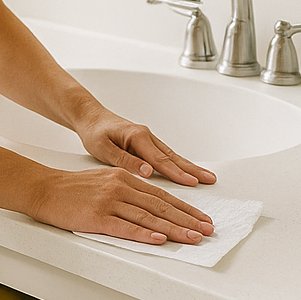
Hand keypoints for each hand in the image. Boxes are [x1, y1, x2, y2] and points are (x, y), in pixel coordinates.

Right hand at [27, 166, 214, 244]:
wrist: (43, 189)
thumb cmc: (71, 189)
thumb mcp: (104, 182)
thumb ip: (127, 192)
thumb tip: (150, 209)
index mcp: (125, 177)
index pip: (162, 196)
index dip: (185, 208)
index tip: (201, 219)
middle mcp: (121, 187)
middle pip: (161, 206)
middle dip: (188, 219)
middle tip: (207, 230)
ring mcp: (109, 202)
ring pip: (149, 217)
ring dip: (174, 229)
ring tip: (193, 238)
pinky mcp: (97, 217)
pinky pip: (126, 227)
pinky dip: (145, 234)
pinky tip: (160, 239)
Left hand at [73, 108, 217, 186]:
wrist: (90, 117)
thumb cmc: (94, 132)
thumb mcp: (103, 149)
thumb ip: (125, 160)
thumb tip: (147, 172)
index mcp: (137, 137)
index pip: (160, 159)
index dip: (177, 173)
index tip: (192, 182)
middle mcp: (146, 136)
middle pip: (173, 157)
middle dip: (192, 170)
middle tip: (210, 180)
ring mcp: (148, 139)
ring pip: (172, 156)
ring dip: (189, 167)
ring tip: (206, 177)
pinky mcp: (146, 143)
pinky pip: (166, 155)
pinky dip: (179, 163)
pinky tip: (188, 171)